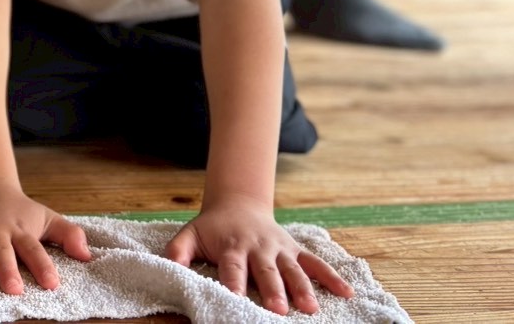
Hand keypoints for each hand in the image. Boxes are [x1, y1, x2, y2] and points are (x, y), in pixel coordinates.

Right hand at [0, 179, 90, 293]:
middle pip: (3, 250)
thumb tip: (87, 255)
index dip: (42, 265)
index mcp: (20, 228)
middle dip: (8, 269)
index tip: (52, 284)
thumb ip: (68, 235)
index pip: (33, 248)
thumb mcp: (47, 217)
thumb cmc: (20, 211)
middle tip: (14, 289)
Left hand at [164, 198, 353, 315]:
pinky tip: (347, 292)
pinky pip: (316, 262)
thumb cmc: (212, 228)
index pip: (232, 268)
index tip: (233, 299)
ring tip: (311, 307)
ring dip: (303, 288)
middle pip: (266, 271)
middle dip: (273, 290)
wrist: (238, 203)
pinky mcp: (295, 249)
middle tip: (279, 310)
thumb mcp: (189, 235)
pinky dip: (332, 276)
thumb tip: (166, 267)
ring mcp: (280, 248)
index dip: (233, 284)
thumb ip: (176, 251)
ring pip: (293, 269)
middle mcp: (258, 247)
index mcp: (231, 246)